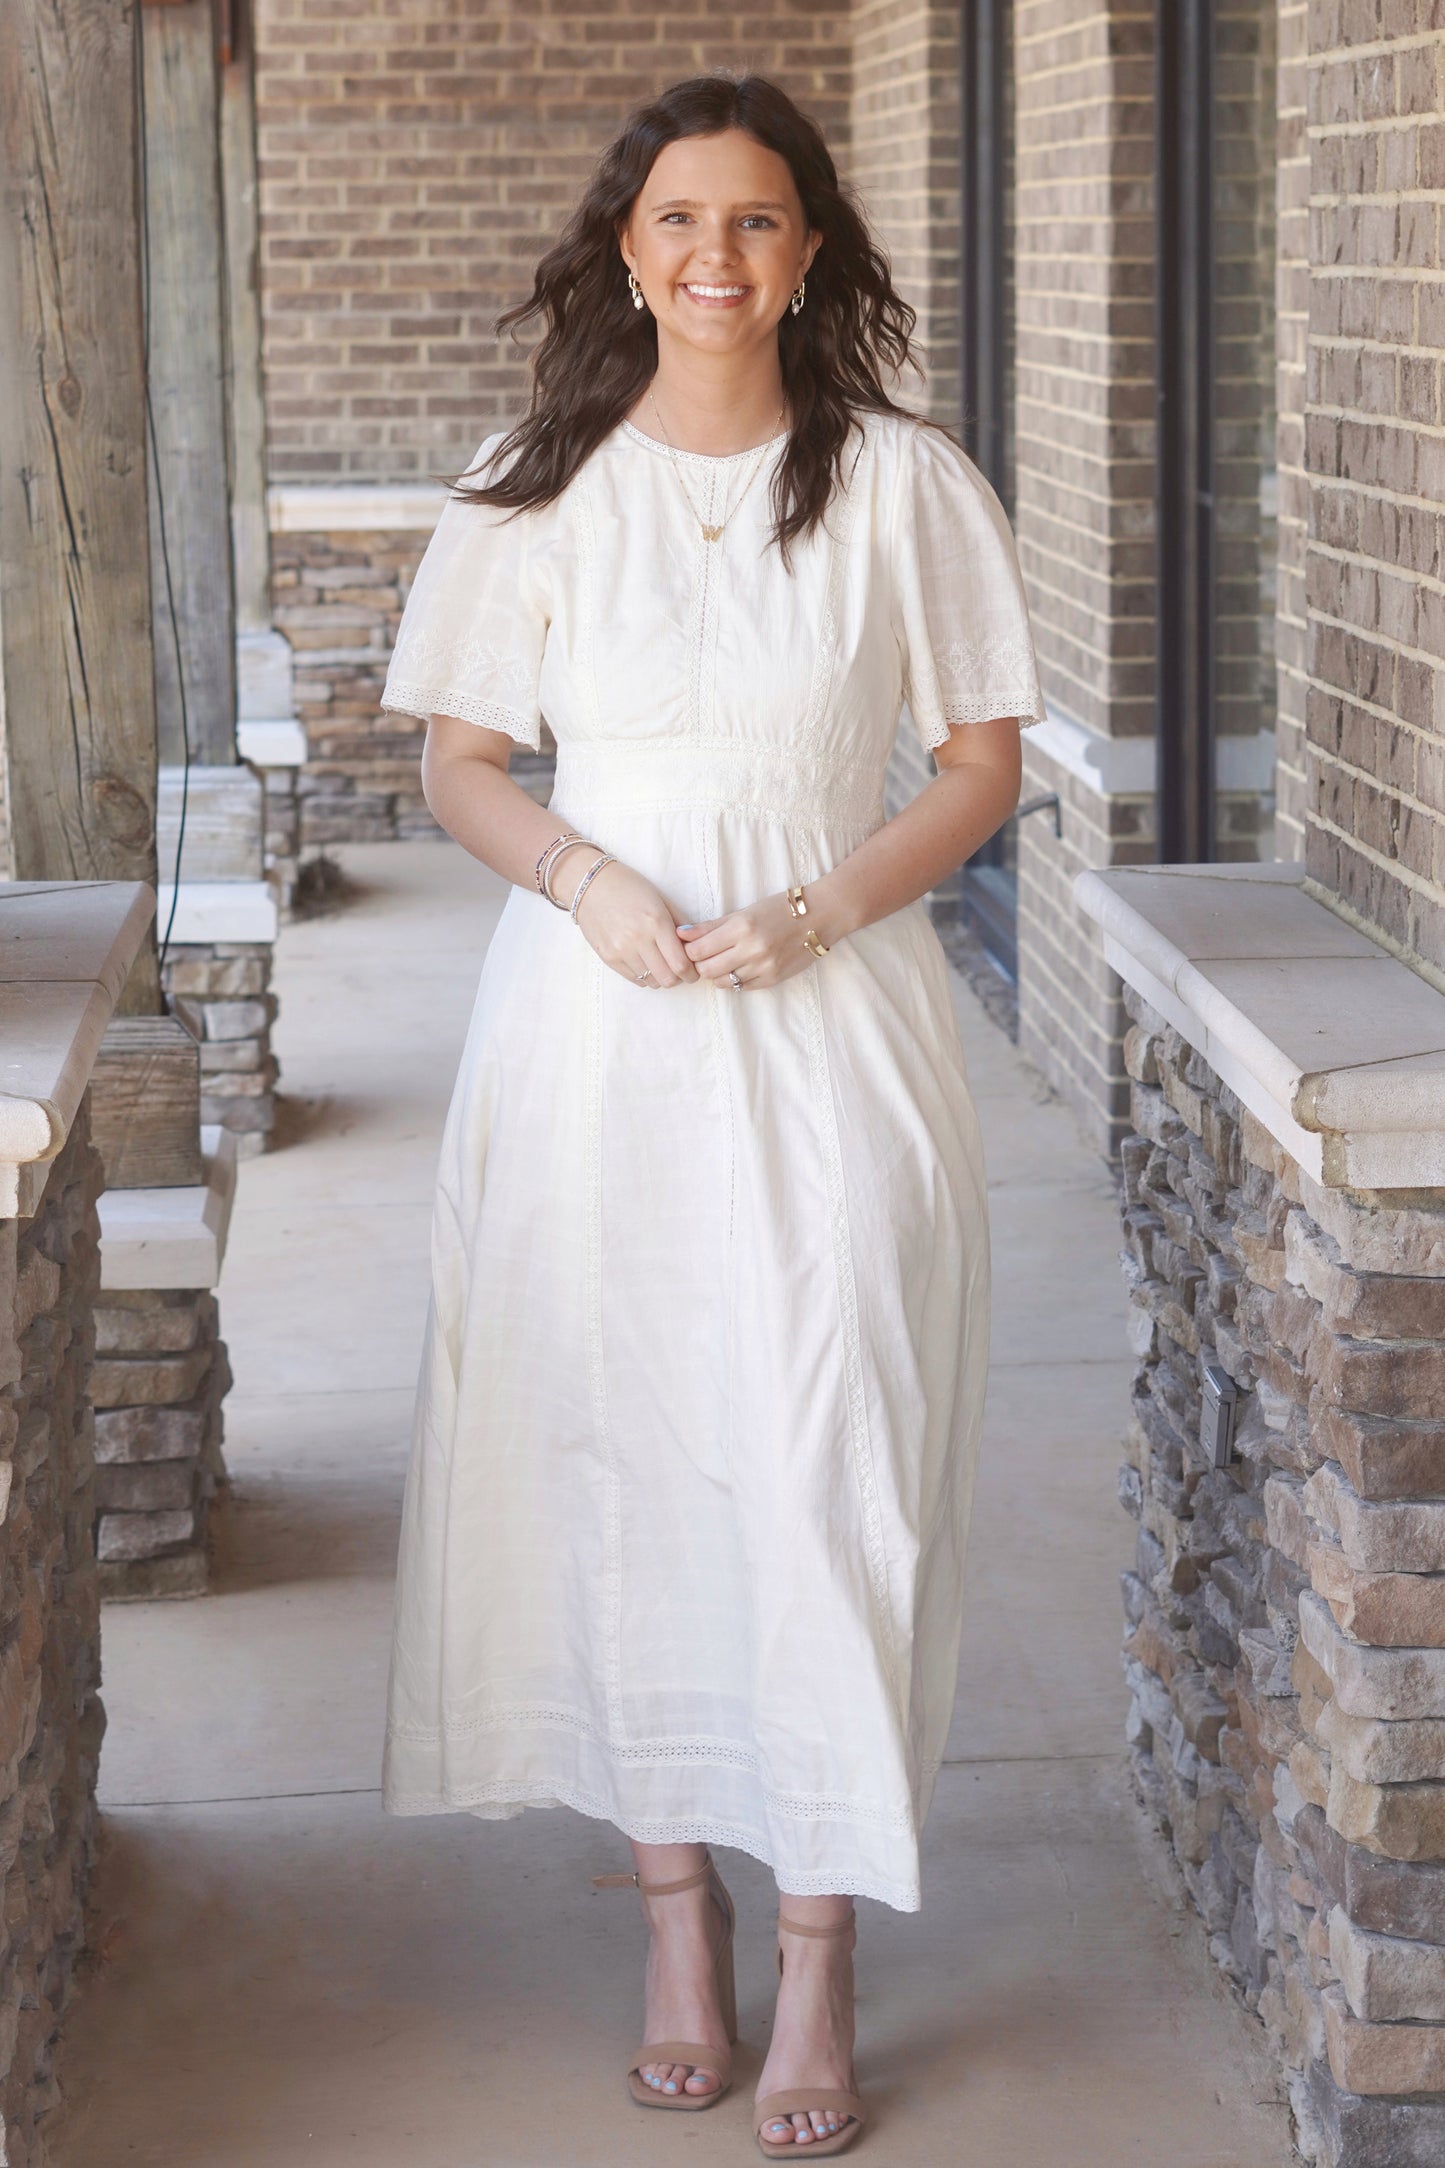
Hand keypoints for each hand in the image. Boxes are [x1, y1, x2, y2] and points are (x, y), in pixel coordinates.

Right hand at [556, 853, 698, 987]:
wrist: (590, 885)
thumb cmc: (629, 887)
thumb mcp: (661, 899)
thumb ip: (681, 924)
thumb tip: (695, 947)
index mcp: (656, 922)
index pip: (681, 963)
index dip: (692, 973)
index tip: (694, 971)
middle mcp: (638, 939)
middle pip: (668, 979)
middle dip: (679, 979)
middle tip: (681, 971)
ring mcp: (621, 951)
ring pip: (651, 982)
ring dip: (661, 977)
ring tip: (661, 964)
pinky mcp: (608, 958)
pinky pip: (634, 980)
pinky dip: (645, 976)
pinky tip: (646, 963)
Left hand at [678, 889, 843, 990]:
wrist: (819, 916)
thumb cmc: (779, 909)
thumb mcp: (743, 911)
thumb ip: (710, 926)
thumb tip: (680, 934)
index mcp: (741, 927)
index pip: (697, 950)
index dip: (688, 951)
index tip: (691, 947)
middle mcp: (751, 949)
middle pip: (706, 970)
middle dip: (699, 965)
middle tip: (703, 957)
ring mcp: (763, 967)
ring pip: (722, 982)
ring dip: (716, 974)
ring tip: (722, 961)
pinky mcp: (773, 979)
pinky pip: (741, 987)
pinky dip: (734, 979)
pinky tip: (738, 967)